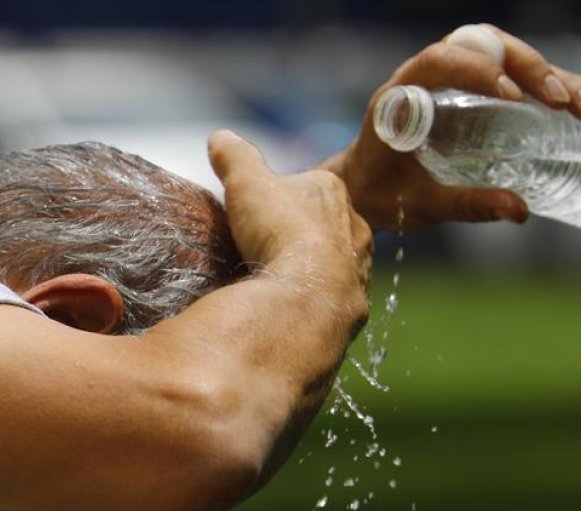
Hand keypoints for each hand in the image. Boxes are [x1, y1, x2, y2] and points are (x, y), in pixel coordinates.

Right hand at [208, 129, 371, 298]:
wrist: (309, 294)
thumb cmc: (280, 230)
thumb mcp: (247, 182)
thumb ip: (235, 157)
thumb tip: (220, 136)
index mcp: (332, 189)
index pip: (308, 186)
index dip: (284, 196)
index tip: (262, 210)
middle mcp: (355, 225)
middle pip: (325, 223)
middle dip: (303, 232)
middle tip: (270, 246)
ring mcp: (361, 266)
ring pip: (336, 260)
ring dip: (314, 267)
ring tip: (283, 278)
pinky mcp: (358, 303)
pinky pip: (337, 295)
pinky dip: (319, 297)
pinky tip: (298, 303)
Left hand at [328, 23, 580, 229]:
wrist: (362, 192)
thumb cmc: (381, 195)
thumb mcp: (419, 204)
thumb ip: (465, 204)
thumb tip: (520, 210)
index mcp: (401, 92)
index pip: (441, 60)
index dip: (478, 71)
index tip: (512, 97)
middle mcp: (430, 75)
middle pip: (488, 50)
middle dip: (534, 72)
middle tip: (568, 103)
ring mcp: (457, 82)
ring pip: (509, 60)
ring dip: (553, 78)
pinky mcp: (477, 96)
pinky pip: (517, 79)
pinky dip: (550, 90)